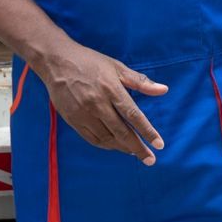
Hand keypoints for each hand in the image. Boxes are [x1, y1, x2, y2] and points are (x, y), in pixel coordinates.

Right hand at [33, 40, 168, 164]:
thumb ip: (140, 81)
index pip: (133, 115)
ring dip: (123, 148)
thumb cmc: (90, 62)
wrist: (57, 62)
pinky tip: (116, 146)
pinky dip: (106, 145)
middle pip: (121, 132)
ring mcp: (83, 114)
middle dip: (138, 148)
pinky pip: (92, 139)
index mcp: (111, 89)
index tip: (159, 145)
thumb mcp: (117, 67)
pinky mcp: (73, 120)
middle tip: (150, 160)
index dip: (147, 132)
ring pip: (107, 138)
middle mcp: (97, 104)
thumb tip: (164, 90)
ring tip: (135, 152)